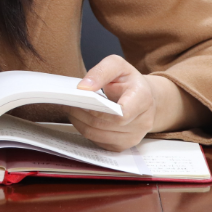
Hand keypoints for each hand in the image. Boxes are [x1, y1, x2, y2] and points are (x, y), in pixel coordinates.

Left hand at [71, 55, 211, 150]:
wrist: (143, 97)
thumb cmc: (129, 81)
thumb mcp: (118, 65)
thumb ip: (101, 72)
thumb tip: (83, 88)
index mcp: (143, 99)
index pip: (121, 114)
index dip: (99, 110)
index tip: (82, 100)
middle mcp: (142, 121)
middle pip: (106, 125)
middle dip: (82, 114)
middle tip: (67, 102)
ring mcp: (134, 137)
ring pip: (99, 136)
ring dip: (80, 123)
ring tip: (70, 109)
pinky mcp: (123, 145)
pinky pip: (99, 142)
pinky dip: (85, 130)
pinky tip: (80, 118)